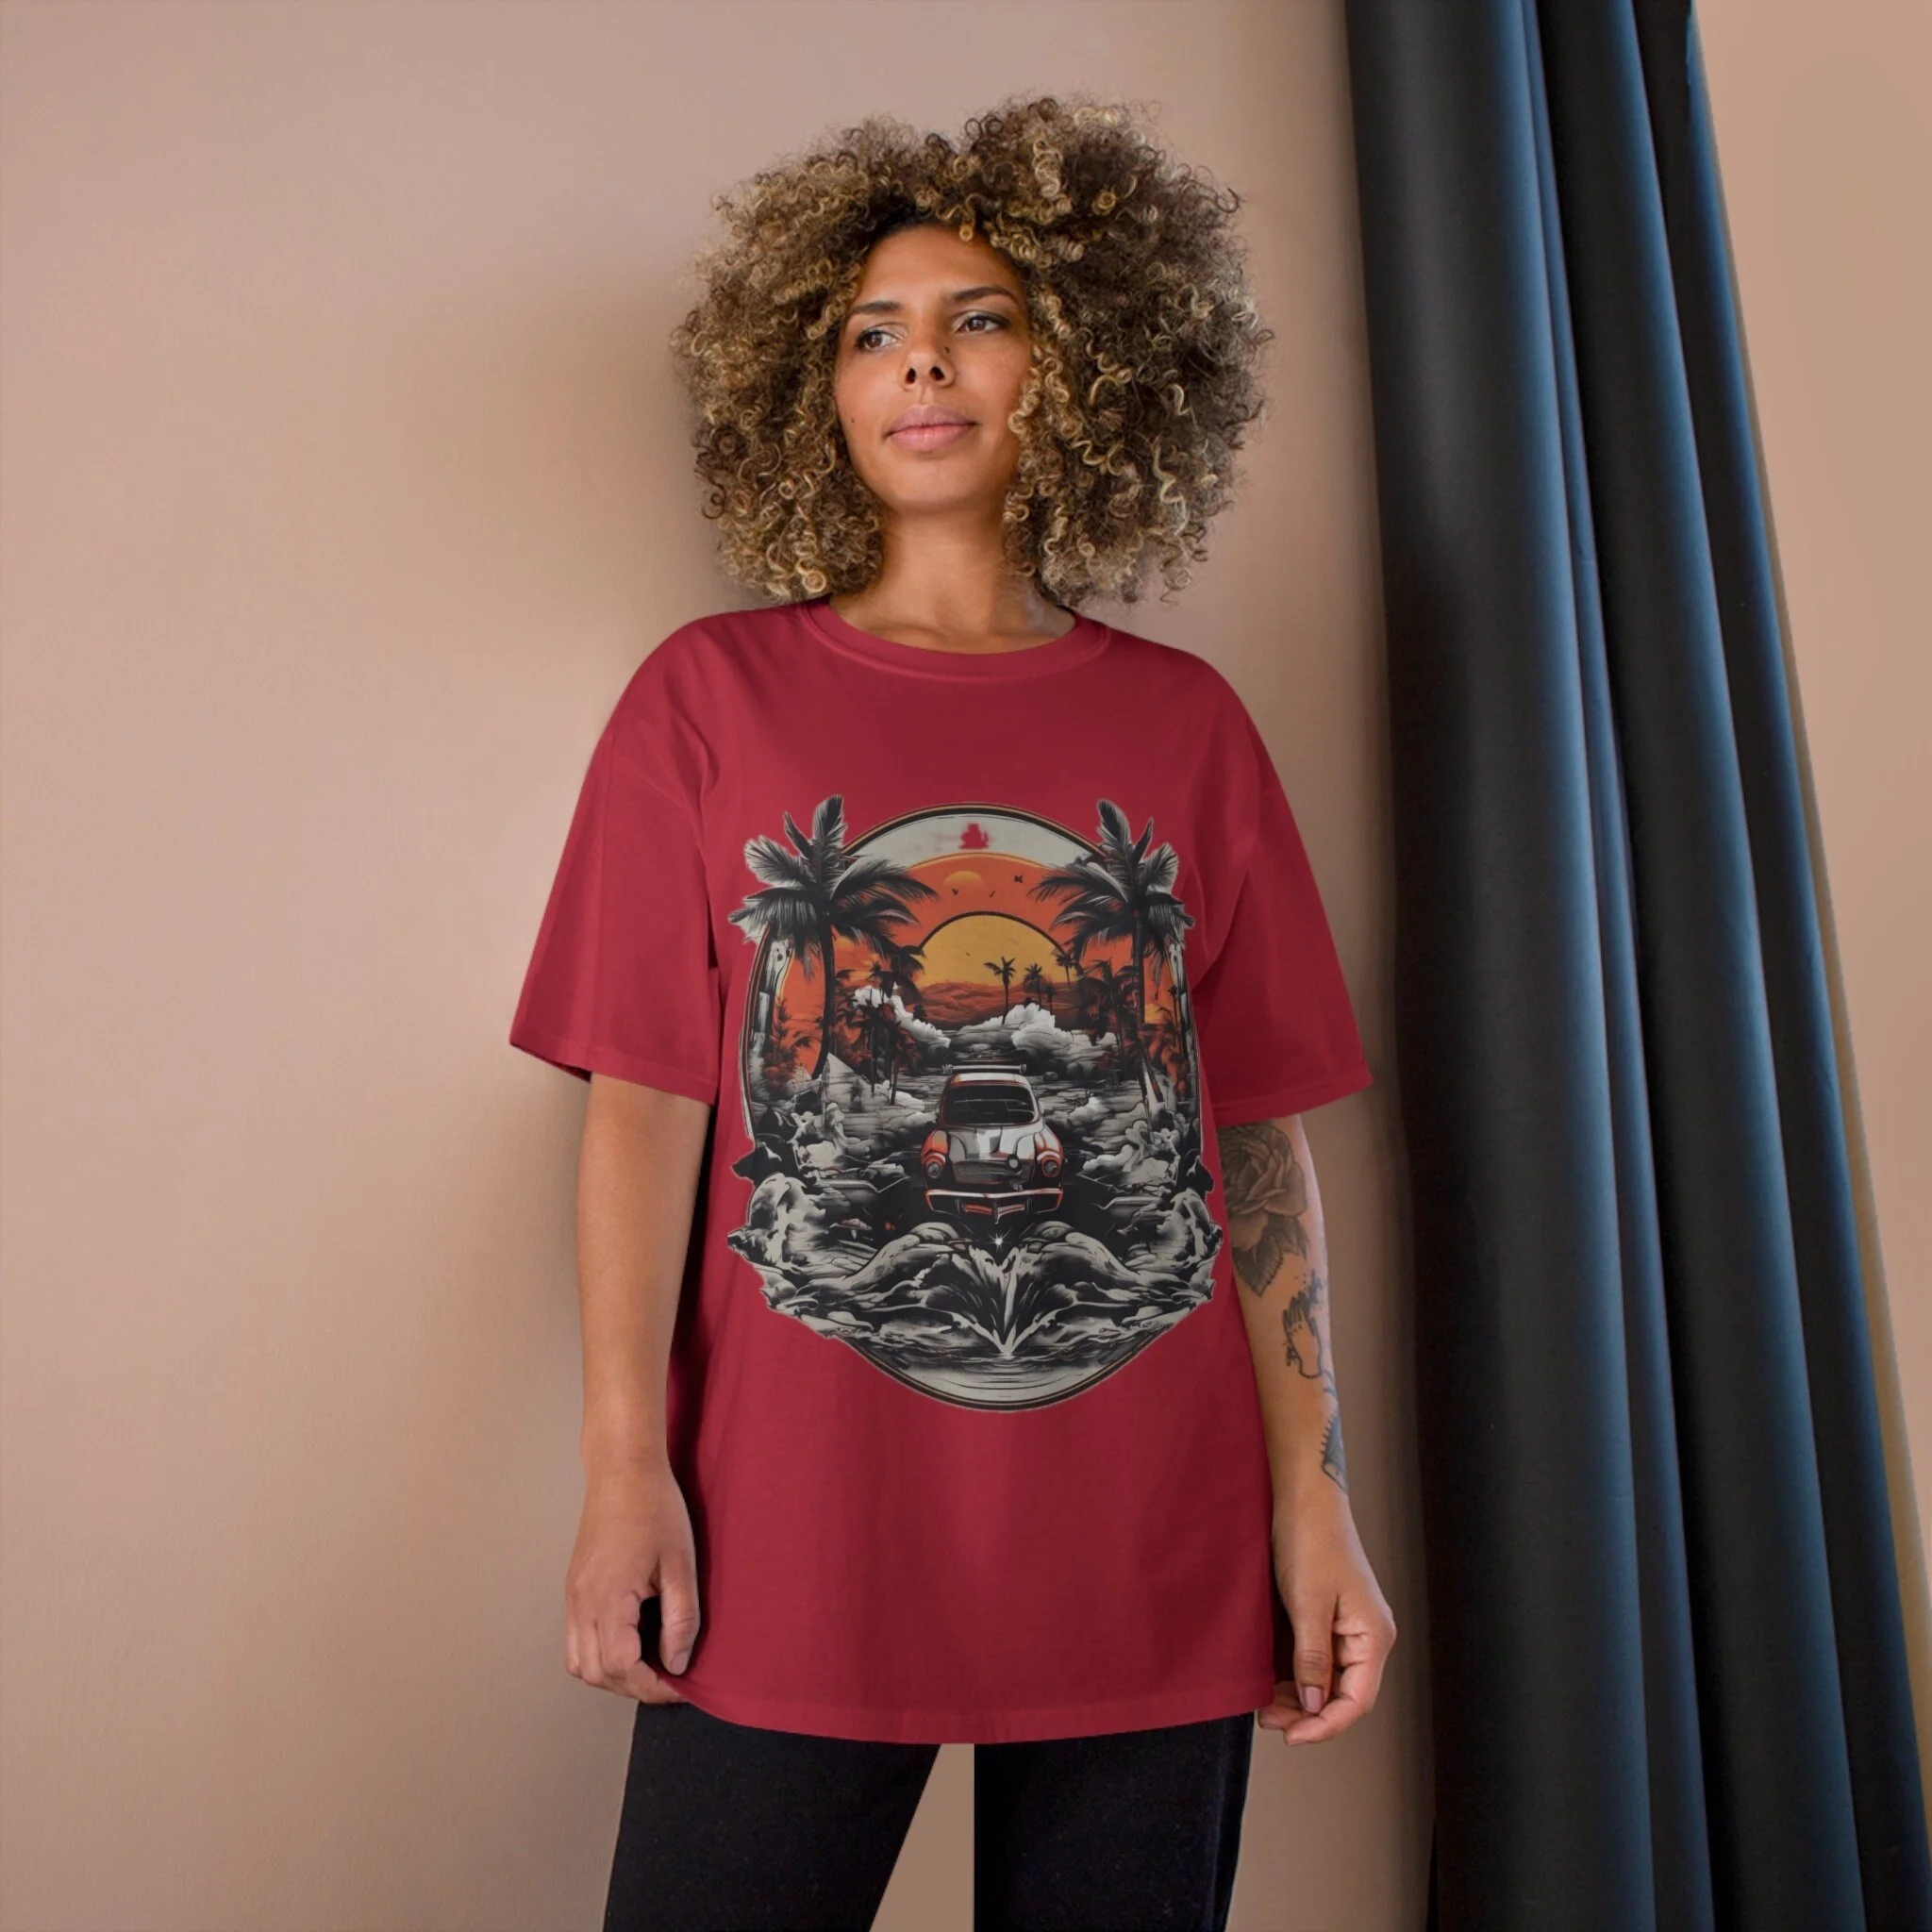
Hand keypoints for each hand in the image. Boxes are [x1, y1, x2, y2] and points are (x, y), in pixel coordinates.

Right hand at [564, 1462, 700, 1701]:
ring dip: (612, 1675)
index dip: (652, 1686)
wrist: (622, 1470)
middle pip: (597, 1674)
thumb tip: (678, 1663)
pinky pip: (575, 1640)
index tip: (680, 1685)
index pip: (621, 1667)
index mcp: (609, 1596)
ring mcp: (573, 1596)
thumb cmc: (654, 1508)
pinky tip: (629, 1641)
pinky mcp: (573, 1589)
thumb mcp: (681, 1564)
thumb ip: (681, 1619)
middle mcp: (582, 1602)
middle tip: (668, 1679)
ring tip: (649, 1665)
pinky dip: (598, 1655)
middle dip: (634, 1686)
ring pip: (580, 1663)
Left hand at [1256, 1489, 1395, 1744]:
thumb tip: (1314, 1705)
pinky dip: (1293, 1675)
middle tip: (1268, 1720)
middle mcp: (1365, 1637)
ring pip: (1326, 1680)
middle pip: (1342, 1695)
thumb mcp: (1308, 1604)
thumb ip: (1312, 1658)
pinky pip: (1314, 1660)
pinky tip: (1268, 1681)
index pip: (1357, 1701)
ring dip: (1298, 1698)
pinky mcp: (1326, 1618)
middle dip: (1307, 1714)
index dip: (1325, 1725)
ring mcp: (1346, 1629)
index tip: (1292, 1736)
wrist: (1303, 1498)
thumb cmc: (1311, 1542)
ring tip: (1264, 1705)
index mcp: (1373, 1636)